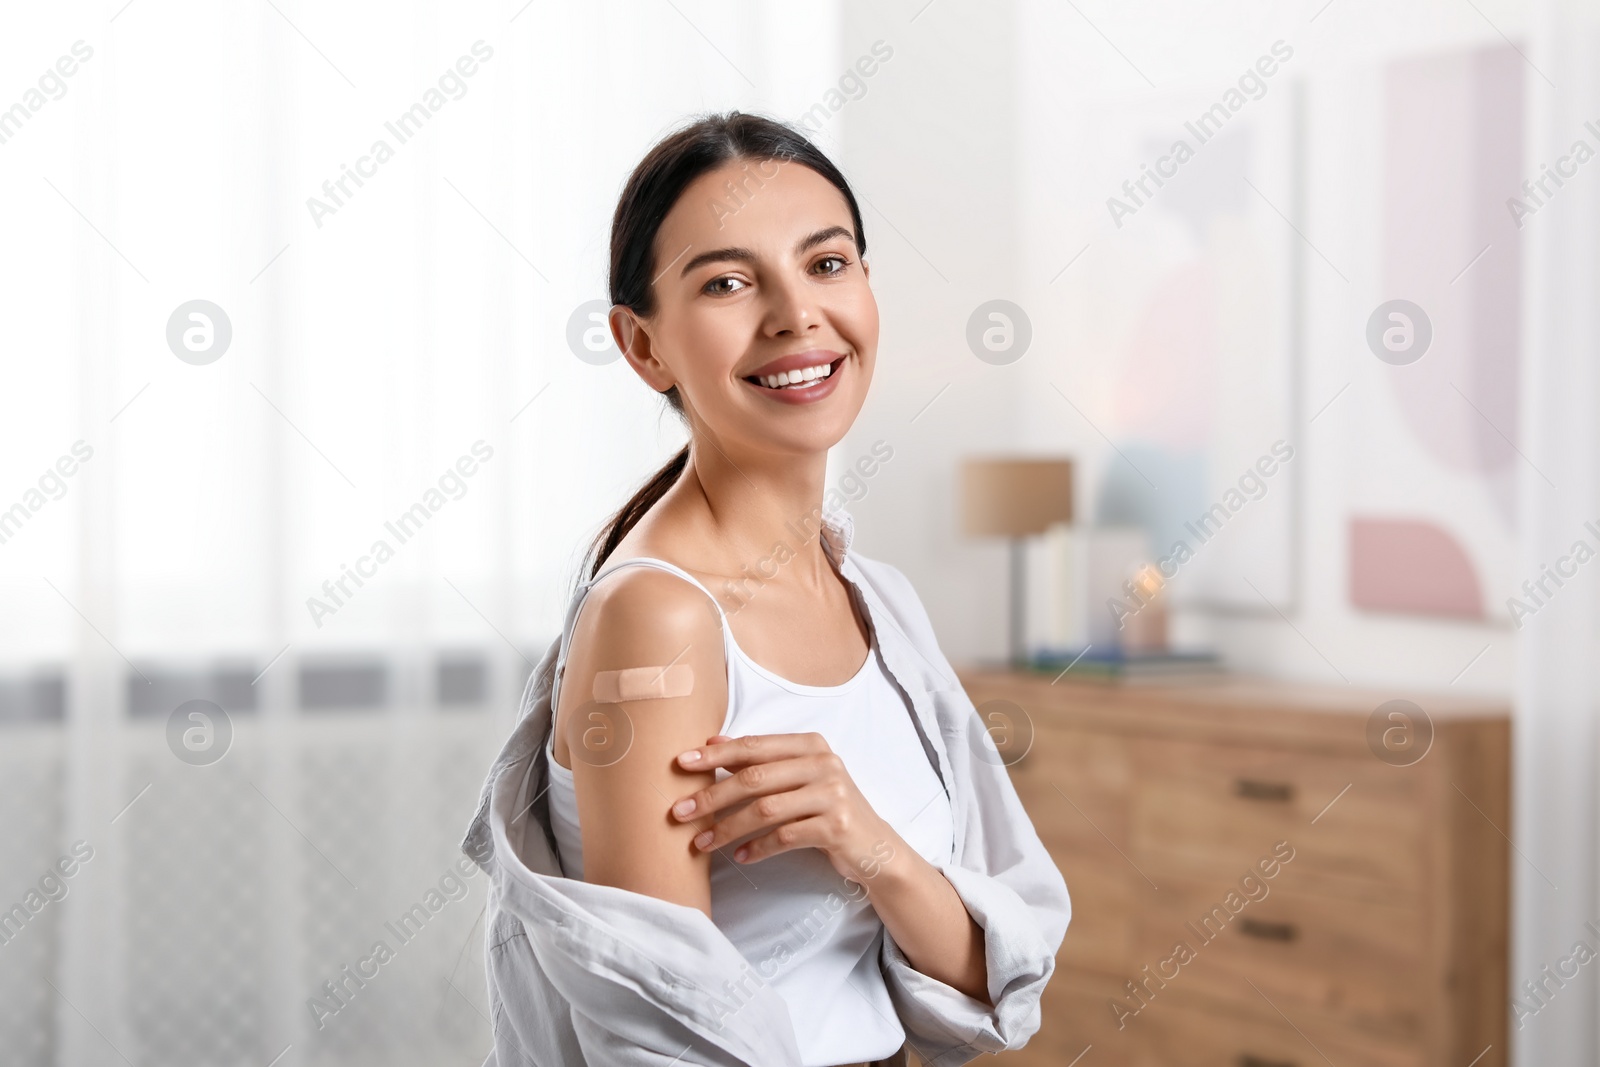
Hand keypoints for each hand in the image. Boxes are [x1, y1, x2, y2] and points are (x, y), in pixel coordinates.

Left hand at [670, 732, 897, 883]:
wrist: (874, 845)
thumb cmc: (827, 807)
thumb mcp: (799, 777)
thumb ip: (763, 759)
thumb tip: (713, 742)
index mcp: (810, 744)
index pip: (754, 746)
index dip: (715, 755)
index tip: (681, 764)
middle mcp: (823, 763)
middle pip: (755, 778)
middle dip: (712, 796)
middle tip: (679, 812)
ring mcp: (832, 794)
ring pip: (765, 810)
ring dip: (727, 829)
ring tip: (701, 843)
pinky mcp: (836, 826)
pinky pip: (785, 837)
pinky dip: (758, 848)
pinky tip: (741, 856)